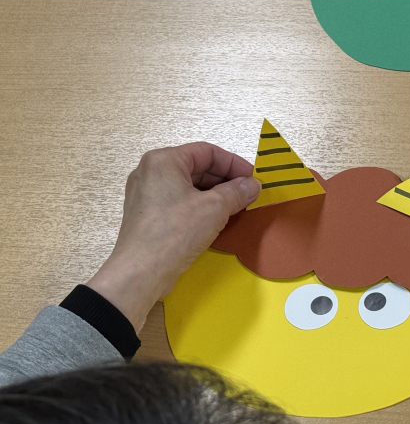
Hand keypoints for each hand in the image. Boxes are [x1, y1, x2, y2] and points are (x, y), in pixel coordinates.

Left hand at [86, 142, 260, 330]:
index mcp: (163, 161)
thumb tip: (253, 185)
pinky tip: (217, 219)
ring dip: (215, 195)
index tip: (253, 178)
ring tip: (236, 208)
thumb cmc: (176, 232)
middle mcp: (151, 172)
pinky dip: (200, 206)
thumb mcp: (214, 208)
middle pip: (196, 167)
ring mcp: (146, 194)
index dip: (234, 163)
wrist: (142, 272)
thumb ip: (237, 191)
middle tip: (248, 194)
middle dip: (225, 180)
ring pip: (189, 186)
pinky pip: (179, 202)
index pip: (206, 152)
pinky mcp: (147, 215)